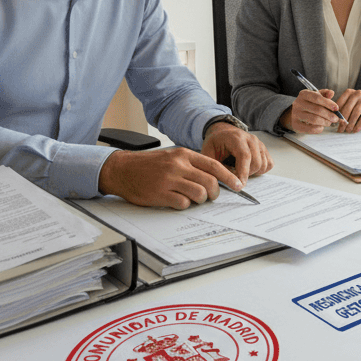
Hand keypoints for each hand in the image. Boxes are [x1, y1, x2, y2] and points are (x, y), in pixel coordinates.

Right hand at [98, 147, 236, 208]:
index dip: (228, 177)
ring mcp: (169, 180)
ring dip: (200, 200)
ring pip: (199, 194)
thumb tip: (213, 177)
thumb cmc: (148, 165)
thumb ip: (191, 164)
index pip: (214, 165)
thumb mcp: (171, 156)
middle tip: (211, 197)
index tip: (237, 185)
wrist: (122, 169)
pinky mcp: (161, 194)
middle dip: (215, 193)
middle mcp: (178, 166)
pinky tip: (177, 201)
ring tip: (193, 199)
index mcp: (183, 155)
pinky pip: (183, 204)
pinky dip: (184, 205)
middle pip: (210, 182)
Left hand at [201, 122, 272, 181]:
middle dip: (247, 175)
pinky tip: (249, 168)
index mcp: (236, 138)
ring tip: (240, 170)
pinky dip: (261, 170)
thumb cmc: (215, 143)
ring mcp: (259, 144)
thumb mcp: (208, 154)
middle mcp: (251, 139)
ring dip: (253, 173)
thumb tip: (229, 182)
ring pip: (264, 165)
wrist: (223, 133)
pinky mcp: (264, 149)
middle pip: (256, 162)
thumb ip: (217, 168)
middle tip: (235, 176)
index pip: (245, 156)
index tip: (239, 186)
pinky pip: (269, 164)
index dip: (243, 173)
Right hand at [280, 88, 341, 133]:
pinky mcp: (296, 125)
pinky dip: (319, 129)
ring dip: (325, 122)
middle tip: (336, 119)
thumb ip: (325, 94)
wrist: (296, 113)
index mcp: (304, 94)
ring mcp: (296, 114)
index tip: (336, 108)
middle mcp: (298, 103)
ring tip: (329, 122)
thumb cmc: (309, 104)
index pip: (317, 98)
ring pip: (314, 120)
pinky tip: (321, 127)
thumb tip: (331, 93)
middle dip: (329, 115)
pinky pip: (310, 129)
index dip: (328, 103)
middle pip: (317, 110)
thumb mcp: (316, 96)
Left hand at [334, 88, 360, 132]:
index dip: (336, 114)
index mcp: (349, 92)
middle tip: (340, 130)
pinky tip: (355, 130)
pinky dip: (359, 125)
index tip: (334, 122)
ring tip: (348, 131)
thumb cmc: (358, 106)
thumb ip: (342, 109)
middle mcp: (357, 93)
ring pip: (356, 113)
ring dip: (350, 124)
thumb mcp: (350, 104)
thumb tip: (333, 120)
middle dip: (343, 121)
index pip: (340, 103)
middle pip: (348, 108)